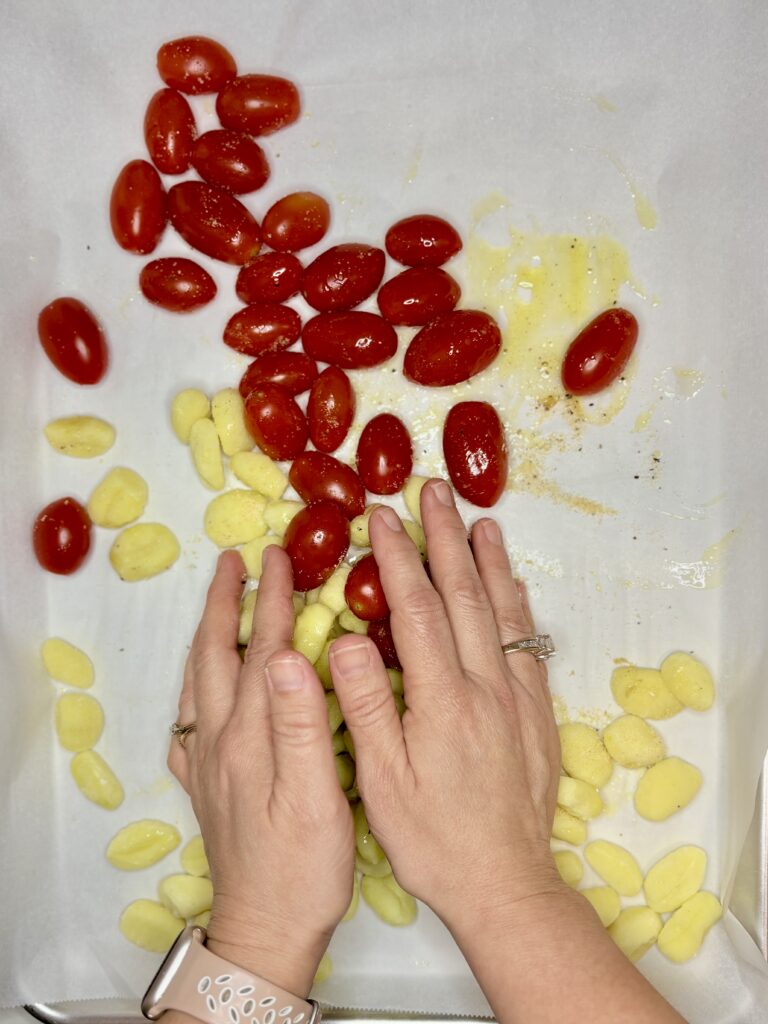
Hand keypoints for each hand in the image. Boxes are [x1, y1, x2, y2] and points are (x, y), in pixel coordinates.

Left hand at [168, 547, 353, 995]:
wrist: (264, 929)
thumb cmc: (303, 869)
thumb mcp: (316, 799)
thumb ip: (301, 724)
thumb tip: (289, 654)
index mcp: (251, 737)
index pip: (262, 650)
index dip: (272, 600)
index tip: (279, 557)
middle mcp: (220, 741)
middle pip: (218, 654)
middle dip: (228, 601)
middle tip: (238, 560)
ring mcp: (207, 762)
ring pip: (200, 679)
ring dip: (209, 631)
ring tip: (220, 599)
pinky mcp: (205, 782)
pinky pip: (192, 716)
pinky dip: (197, 682)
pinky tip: (203, 682)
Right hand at [329, 479, 563, 933]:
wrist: (506, 883)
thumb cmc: (433, 839)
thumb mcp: (382, 782)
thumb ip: (367, 706)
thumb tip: (345, 639)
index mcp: (442, 698)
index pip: (416, 608)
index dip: (397, 557)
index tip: (380, 517)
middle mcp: (485, 686)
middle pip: (463, 595)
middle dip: (445, 538)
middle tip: (433, 491)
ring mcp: (516, 696)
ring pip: (501, 611)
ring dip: (487, 560)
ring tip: (479, 519)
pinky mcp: (536, 713)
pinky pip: (527, 641)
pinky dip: (517, 603)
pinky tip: (512, 585)